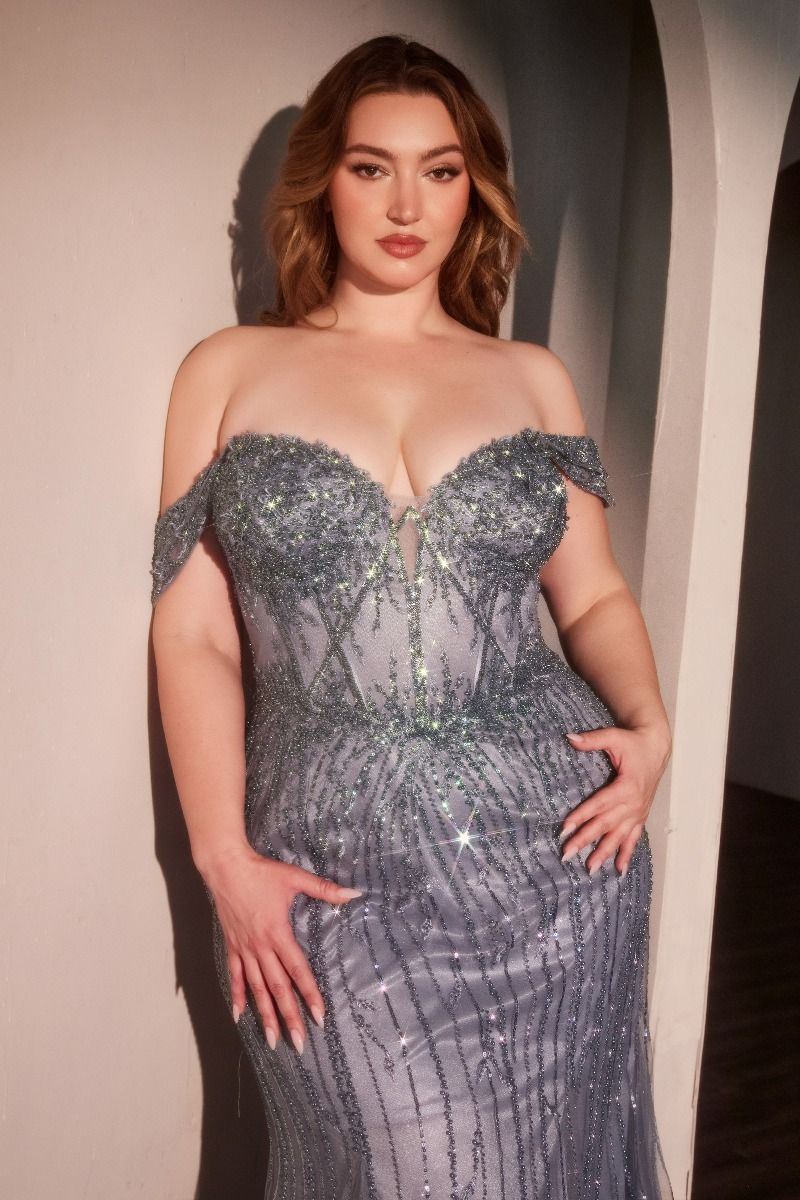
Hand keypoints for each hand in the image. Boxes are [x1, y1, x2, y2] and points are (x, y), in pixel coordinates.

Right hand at [199, 844, 362, 1051]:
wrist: (226, 867)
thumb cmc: (262, 872)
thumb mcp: (295, 878)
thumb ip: (325, 889)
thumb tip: (354, 894)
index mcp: (277, 933)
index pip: (298, 970)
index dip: (310, 994)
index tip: (319, 1017)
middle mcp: (260, 947)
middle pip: (277, 988)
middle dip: (289, 1017)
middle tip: (298, 1043)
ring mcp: (244, 949)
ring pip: (256, 988)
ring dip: (265, 1015)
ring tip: (272, 1040)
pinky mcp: (232, 946)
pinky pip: (234, 975)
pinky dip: (237, 996)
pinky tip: (240, 1016)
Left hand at [559, 723, 670, 876]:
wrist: (656, 748)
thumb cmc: (632, 743)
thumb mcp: (613, 737)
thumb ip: (592, 740)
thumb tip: (569, 738)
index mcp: (627, 786)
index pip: (599, 804)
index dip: (581, 816)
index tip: (564, 829)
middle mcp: (633, 803)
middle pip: (605, 824)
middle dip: (585, 840)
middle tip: (567, 854)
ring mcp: (639, 812)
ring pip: (619, 836)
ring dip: (604, 853)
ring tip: (590, 868)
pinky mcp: (641, 816)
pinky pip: (634, 839)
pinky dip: (627, 855)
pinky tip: (619, 870)